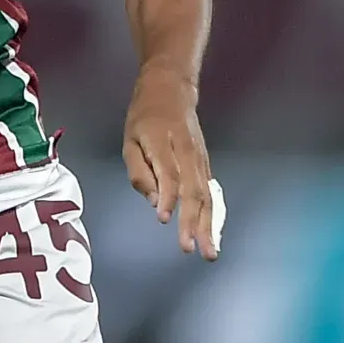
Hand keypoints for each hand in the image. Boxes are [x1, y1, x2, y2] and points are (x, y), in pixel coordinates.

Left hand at [122, 68, 217, 259]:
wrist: (172, 90)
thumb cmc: (144, 118)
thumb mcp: (130, 140)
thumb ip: (139, 172)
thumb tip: (156, 202)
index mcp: (162, 143)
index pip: (169, 173)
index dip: (168, 197)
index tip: (165, 220)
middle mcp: (187, 152)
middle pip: (193, 190)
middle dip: (193, 222)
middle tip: (191, 249)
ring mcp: (200, 160)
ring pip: (207, 195)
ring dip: (208, 226)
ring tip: (209, 252)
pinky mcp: (205, 166)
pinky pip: (211, 194)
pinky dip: (213, 216)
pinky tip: (213, 236)